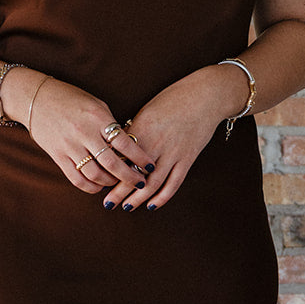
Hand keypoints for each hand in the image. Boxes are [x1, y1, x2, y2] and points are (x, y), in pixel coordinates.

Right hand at [24, 77, 157, 198]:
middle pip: (111, 162)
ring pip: (94, 174)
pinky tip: (99, 186)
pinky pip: (76, 178)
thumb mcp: (95, 104)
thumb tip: (128, 144)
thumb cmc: (70, 99)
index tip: (150, 166)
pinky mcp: (57, 155)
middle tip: (140, 183)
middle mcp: (84, 132)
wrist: (36, 98)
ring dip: (110, 182)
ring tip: (118, 183)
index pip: (124, 142)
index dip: (139, 157)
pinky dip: (90, 187)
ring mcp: (69, 145)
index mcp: (97, 117)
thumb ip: (110, 124)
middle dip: (129, 176)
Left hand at [102, 63, 247, 211]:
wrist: (205, 95)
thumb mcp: (148, 110)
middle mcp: (155, 143)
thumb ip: (134, 129)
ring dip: (138, 198)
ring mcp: (173, 152)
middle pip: (133, 172)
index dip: (109, 171)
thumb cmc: (174, 99)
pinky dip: (163, 196)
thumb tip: (119, 147)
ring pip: (153, 182)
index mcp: (141, 128)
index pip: (120, 155)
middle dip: (119, 191)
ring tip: (126, 207)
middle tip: (107, 203)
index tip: (99, 182)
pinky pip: (174, 182)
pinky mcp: (187, 158)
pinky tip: (152, 205)